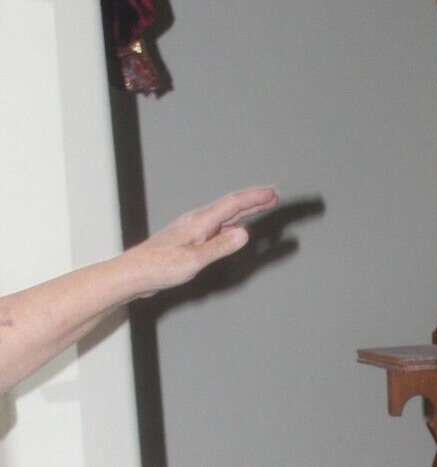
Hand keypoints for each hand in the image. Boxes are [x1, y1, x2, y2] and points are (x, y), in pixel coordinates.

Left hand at [124, 187, 279, 296]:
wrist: (135, 273)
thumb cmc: (159, 266)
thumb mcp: (195, 260)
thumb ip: (220, 247)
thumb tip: (244, 234)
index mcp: (199, 222)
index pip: (233, 205)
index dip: (254, 198)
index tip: (271, 194)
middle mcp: (196, 221)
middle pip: (230, 206)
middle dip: (253, 201)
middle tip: (272, 196)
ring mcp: (192, 229)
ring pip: (224, 216)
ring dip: (244, 211)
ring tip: (259, 207)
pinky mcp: (189, 240)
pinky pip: (217, 226)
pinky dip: (231, 224)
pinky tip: (234, 229)